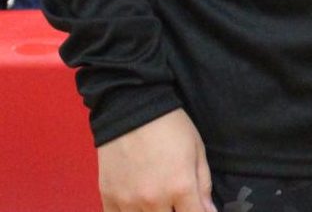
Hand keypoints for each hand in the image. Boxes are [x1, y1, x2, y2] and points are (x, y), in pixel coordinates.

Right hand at [97, 109, 215, 211]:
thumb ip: (203, 185)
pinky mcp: (108, 199)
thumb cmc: (171, 127)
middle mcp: (153, 201)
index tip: (199, 209)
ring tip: (160, 204)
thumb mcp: (197, 150)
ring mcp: (127, 203)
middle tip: (178, 204)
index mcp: (180, 187)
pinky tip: (138, 207)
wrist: (132, 109)